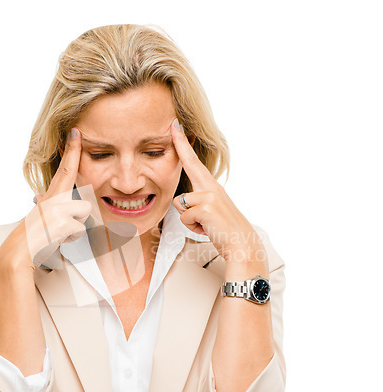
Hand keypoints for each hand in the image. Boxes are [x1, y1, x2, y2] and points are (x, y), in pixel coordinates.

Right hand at [0, 128, 92, 269]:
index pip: (65, 169)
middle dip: (78, 219)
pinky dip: (71, 238)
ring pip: (84, 217)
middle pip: (85, 204)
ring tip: (58, 234)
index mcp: (50, 196)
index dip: (72, 150)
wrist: (18, 251)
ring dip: (75, 229)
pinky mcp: (62, 222)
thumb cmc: (32, 235)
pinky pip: (79, 230)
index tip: (76, 132)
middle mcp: (54, 199)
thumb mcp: (41, 216)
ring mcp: (58, 210)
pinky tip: (57, 239)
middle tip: (59, 225)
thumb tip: (39, 198)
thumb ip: (48, 205)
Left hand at [170, 119, 265, 264]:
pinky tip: (206, 228)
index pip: (194, 162)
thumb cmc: (224, 229)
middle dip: (180, 144)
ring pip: (180, 204)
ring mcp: (209, 196)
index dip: (183, 144)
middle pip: (190, 163)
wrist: (242, 244)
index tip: (175, 127)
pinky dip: (193, 227)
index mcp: (211, 186)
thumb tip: (183, 202)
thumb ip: (198, 202)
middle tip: (173, 123)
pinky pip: (184, 218)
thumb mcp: (211, 211)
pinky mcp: (205, 207)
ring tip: (205, 224)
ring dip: (188, 219)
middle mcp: (211, 187)